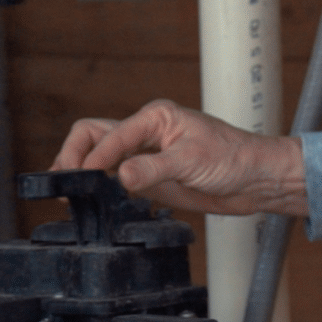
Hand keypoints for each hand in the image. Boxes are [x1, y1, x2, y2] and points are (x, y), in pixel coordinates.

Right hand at [54, 99, 307, 218]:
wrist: (257, 180)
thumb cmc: (235, 158)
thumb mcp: (192, 160)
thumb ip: (153, 168)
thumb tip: (119, 175)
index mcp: (155, 117)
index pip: (107, 133)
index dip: (91, 159)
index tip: (81, 181)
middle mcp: (146, 132)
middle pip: (93, 136)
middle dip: (74, 157)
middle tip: (64, 184)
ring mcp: (147, 156)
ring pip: (101, 157)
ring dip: (83, 172)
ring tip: (69, 196)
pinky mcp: (151, 178)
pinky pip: (116, 180)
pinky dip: (100, 188)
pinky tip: (92, 204)